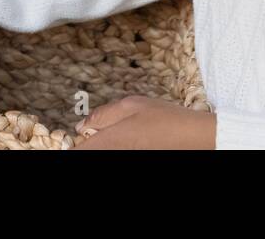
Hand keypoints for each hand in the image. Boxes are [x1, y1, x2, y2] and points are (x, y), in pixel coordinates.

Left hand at [72, 95, 216, 148]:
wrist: (196, 139)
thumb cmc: (165, 119)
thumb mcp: (131, 106)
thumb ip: (102, 115)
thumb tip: (81, 126)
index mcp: (109, 141)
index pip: (78, 151)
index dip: (71, 145)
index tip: (68, 141)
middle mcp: (115, 154)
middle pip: (90, 152)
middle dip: (87, 143)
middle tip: (90, 134)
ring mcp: (126, 157)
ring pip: (104, 151)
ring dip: (101, 144)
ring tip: (115, 133)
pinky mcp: (138, 158)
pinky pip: (116, 152)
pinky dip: (115, 146)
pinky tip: (127, 139)